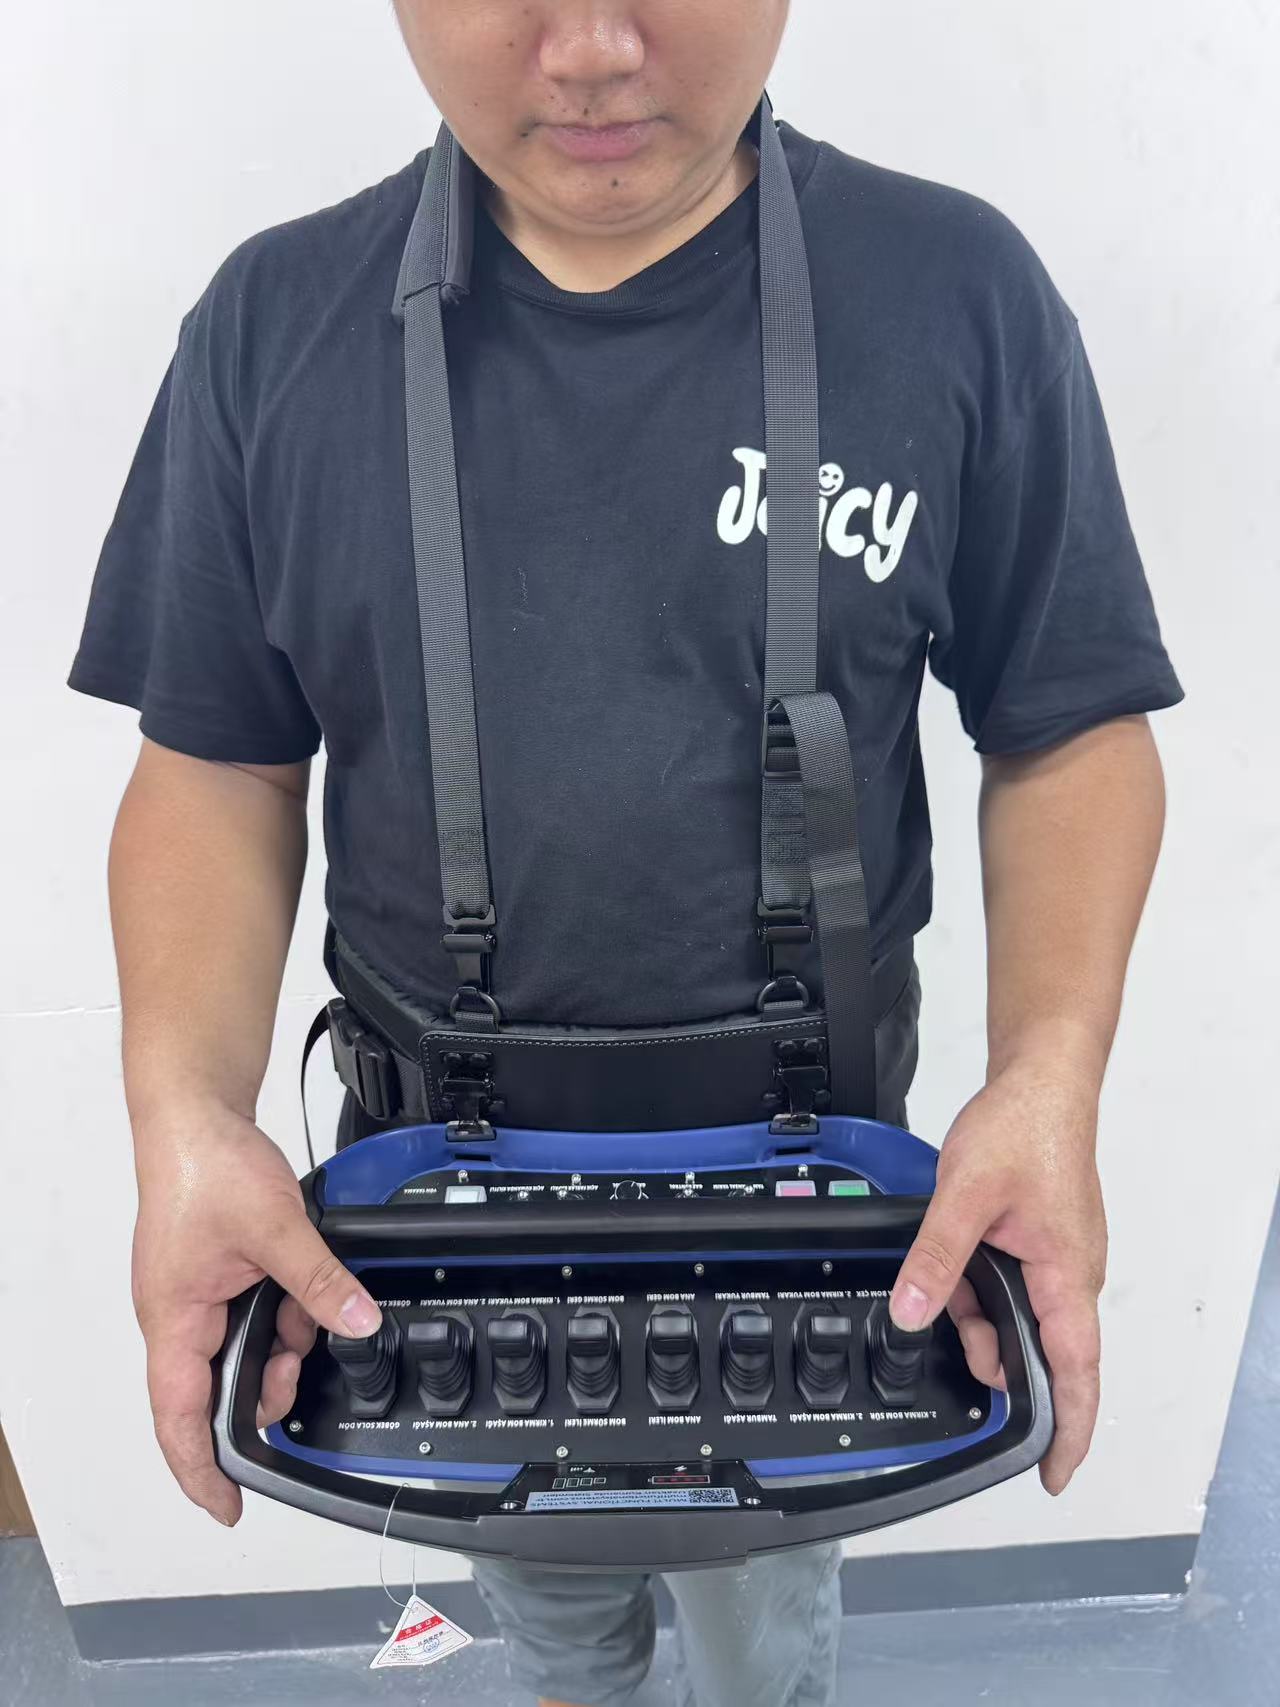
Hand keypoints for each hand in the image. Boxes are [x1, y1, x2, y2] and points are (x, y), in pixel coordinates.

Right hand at [131, 1103, 381, 1525]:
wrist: (197, 1114)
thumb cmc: (205, 1167)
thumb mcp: (277, 1230)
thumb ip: (319, 1283)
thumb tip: (358, 1324)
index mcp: (173, 1319)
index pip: (178, 1418)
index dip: (200, 1471)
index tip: (227, 1506)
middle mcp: (181, 1315)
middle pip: (220, 1388)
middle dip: (267, 1389)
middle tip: (300, 1376)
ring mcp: (200, 1295)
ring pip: (246, 1349)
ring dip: (283, 1342)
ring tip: (308, 1315)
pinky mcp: (221, 1273)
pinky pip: (256, 1313)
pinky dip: (286, 1309)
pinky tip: (304, 1287)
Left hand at [889, 1059, 1106, 1494]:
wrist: (1040, 1080)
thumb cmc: (1025, 1128)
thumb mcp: (964, 1196)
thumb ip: (936, 1260)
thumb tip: (909, 1312)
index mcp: (1067, 1274)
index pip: (1078, 1372)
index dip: (1069, 1432)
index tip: (1052, 1474)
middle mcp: (1071, 1274)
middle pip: (1039, 1349)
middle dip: (993, 1353)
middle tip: (955, 1334)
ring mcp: (1057, 1258)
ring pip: (1015, 1315)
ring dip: (978, 1313)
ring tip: (946, 1282)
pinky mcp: (1041, 1242)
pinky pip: (1010, 1285)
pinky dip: (978, 1285)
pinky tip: (954, 1262)